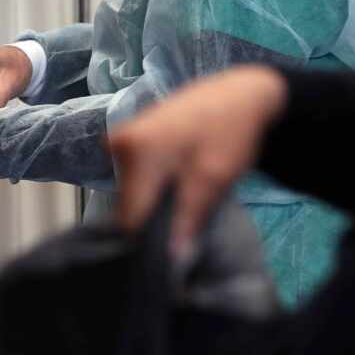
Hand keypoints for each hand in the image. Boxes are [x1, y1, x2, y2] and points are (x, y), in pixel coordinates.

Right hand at [109, 66, 288, 255]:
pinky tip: (177, 179)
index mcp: (136, 151)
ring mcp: (119, 139)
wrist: (237, 94)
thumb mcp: (214, 178)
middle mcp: (117, 143)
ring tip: (185, 194)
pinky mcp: (126, 139)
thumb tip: (174, 260)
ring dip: (154, 203)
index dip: (150, 238)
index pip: (129, 216)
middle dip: (153, 219)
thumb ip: (189, 218)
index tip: (175, 246)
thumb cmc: (228, 132)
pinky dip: (153, 186)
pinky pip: (133, 177)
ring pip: (130, 193)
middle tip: (187, 217)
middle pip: (127, 204)